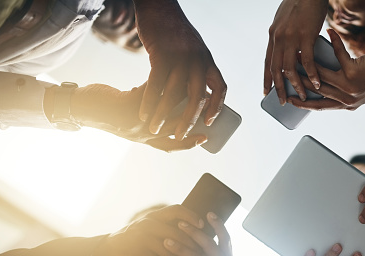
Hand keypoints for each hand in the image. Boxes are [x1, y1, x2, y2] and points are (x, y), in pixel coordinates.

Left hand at [69, 83, 206, 152]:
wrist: (79, 107)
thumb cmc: (105, 111)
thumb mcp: (130, 120)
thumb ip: (148, 118)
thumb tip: (169, 105)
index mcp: (143, 139)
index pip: (170, 146)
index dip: (189, 144)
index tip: (205, 138)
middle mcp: (141, 134)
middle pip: (174, 131)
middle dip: (194, 122)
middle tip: (210, 114)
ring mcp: (136, 121)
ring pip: (168, 112)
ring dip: (184, 101)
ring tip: (197, 90)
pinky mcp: (129, 106)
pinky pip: (152, 93)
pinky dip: (164, 83)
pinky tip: (172, 72)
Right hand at [92, 205, 204, 255]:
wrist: (106, 251)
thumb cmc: (135, 241)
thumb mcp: (149, 229)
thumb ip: (166, 227)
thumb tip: (194, 230)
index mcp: (154, 216)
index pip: (176, 209)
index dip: (191, 216)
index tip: (202, 225)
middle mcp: (148, 223)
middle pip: (177, 232)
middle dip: (191, 244)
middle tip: (201, 255)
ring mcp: (141, 237)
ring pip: (168, 248)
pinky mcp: (136, 252)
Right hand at [133, 0, 225, 136]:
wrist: (159, 8)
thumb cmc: (174, 34)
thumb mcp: (194, 51)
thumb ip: (196, 72)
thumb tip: (195, 97)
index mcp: (209, 62)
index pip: (220, 88)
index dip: (217, 107)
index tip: (209, 123)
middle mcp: (199, 61)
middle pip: (197, 97)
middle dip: (188, 120)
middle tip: (178, 134)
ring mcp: (181, 58)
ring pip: (174, 94)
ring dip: (164, 115)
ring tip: (154, 128)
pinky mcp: (162, 55)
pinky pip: (156, 84)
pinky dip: (149, 101)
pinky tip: (143, 112)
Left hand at [264, 0, 327, 103]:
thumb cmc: (299, 4)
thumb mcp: (284, 21)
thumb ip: (282, 37)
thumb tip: (286, 50)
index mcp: (272, 36)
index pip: (267, 63)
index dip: (266, 79)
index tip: (266, 92)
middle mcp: (278, 39)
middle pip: (276, 70)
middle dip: (279, 89)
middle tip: (283, 101)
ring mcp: (291, 38)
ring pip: (290, 69)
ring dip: (297, 85)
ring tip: (304, 96)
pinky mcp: (306, 36)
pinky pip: (307, 61)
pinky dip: (312, 75)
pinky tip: (317, 83)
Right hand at [287, 28, 364, 110]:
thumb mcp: (359, 90)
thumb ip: (343, 91)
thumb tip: (324, 83)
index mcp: (346, 105)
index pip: (320, 107)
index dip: (303, 104)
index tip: (290, 100)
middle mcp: (346, 99)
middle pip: (316, 91)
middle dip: (298, 83)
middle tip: (285, 76)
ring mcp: (349, 87)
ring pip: (321, 76)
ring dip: (308, 64)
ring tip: (298, 55)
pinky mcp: (353, 72)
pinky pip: (337, 56)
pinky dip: (333, 42)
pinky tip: (328, 33)